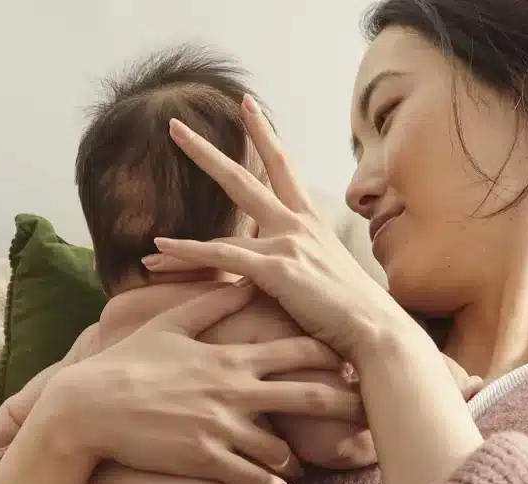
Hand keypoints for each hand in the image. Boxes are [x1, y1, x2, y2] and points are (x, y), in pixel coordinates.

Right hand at [31, 282, 364, 483]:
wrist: (88, 409)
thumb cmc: (127, 363)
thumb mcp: (169, 326)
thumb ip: (211, 303)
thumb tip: (241, 278)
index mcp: (230, 357)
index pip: (297, 351)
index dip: (331, 354)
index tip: (353, 360)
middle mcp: (233, 392)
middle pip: (307, 398)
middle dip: (343, 406)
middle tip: (369, 415)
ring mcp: (220, 429)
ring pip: (281, 450)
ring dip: (296, 459)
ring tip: (308, 463)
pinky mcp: (203, 460)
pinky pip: (250, 480)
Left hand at [141, 97, 424, 368]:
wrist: (378, 334)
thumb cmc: (356, 316)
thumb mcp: (331, 277)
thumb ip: (309, 262)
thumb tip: (301, 266)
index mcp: (311, 222)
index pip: (283, 166)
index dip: (264, 134)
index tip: (246, 105)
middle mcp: (298, 224)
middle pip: (246, 176)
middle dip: (206, 150)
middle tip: (174, 125)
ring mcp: (287, 243)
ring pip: (225, 219)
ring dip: (182, 231)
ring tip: (149, 235)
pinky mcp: (276, 270)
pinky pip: (222, 256)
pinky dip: (187, 254)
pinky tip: (158, 250)